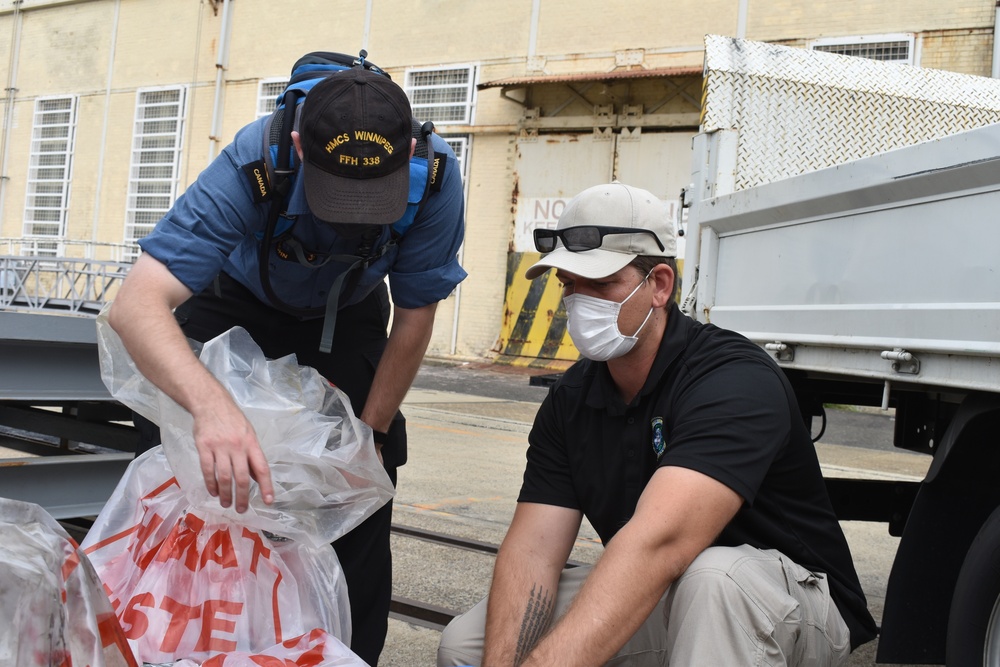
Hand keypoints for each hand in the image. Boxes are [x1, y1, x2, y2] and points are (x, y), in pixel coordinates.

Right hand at [190, 394, 273, 512]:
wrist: (211, 403)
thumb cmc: (233, 420)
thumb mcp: (248, 434)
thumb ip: (252, 455)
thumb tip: (256, 478)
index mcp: (252, 443)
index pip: (262, 468)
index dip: (266, 486)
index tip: (268, 501)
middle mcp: (238, 446)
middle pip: (242, 477)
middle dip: (242, 497)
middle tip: (241, 510)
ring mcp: (220, 447)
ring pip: (224, 477)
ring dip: (225, 494)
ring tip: (226, 504)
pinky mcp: (204, 447)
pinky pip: (207, 470)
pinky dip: (210, 484)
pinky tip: (213, 492)